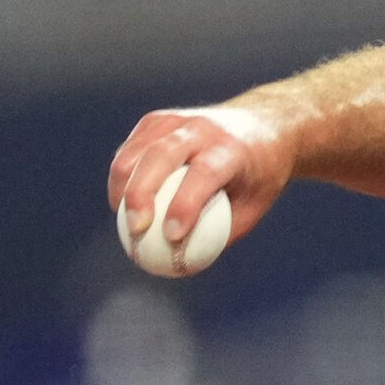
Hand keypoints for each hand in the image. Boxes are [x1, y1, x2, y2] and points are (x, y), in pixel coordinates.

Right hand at [107, 100, 295, 250]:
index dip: (186, 203)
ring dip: (123, 185)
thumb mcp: (255, 205)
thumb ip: (222, 232)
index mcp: (233, 148)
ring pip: (138, 149)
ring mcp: (177, 120)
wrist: (263, 127)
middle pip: (161, 155)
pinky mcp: (157, 120)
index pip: (205, 172)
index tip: (172, 235)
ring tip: (123, 220)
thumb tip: (184, 264)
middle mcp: (203, 128)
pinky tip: (122, 203)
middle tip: (135, 229)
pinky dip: (123, 175)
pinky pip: (132, 148)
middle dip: (142, 193)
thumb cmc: (258, 176)